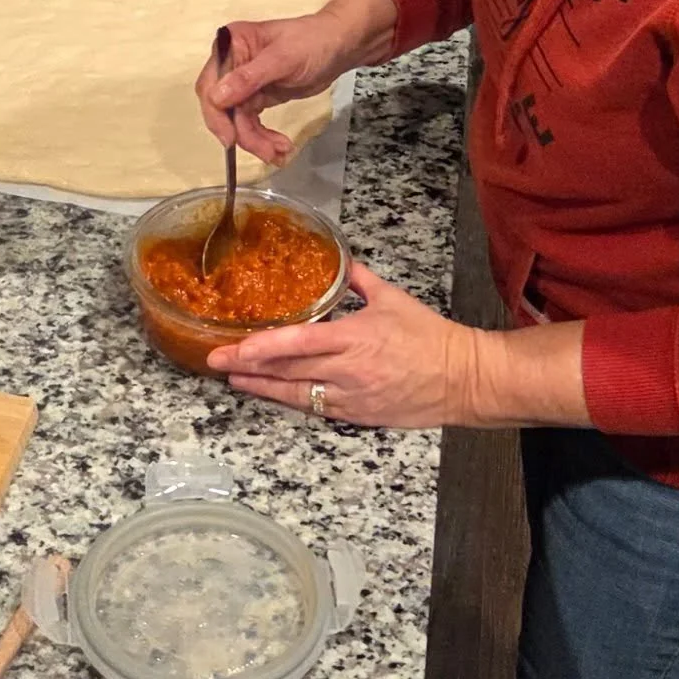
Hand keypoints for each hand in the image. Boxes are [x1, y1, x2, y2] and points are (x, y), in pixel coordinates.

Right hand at [196, 0, 397, 164]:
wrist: (338, 46)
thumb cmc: (312, 42)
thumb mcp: (283, 58)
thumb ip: (249, 77)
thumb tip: (217, 98)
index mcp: (231, 45)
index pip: (210, 83)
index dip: (216, 113)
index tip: (231, 139)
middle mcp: (231, 64)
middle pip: (220, 107)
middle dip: (240, 132)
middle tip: (263, 151)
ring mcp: (243, 83)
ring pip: (237, 120)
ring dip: (255, 140)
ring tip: (278, 152)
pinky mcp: (256, 97)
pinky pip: (250, 123)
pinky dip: (262, 138)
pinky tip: (278, 147)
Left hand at [206, 263, 480, 427]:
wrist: (463, 379)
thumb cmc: (430, 336)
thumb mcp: (391, 297)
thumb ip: (357, 280)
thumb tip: (339, 262)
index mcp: (355, 338)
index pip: (299, 344)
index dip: (264, 347)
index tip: (236, 347)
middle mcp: (348, 371)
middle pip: (288, 373)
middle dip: (249, 367)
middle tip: (216, 363)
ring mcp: (352, 398)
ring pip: (296, 395)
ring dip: (263, 388)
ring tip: (234, 379)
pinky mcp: (359, 416)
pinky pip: (317, 408)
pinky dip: (292, 400)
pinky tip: (272, 394)